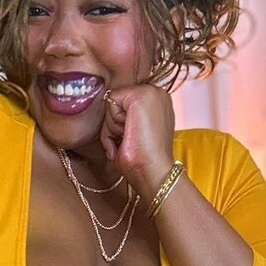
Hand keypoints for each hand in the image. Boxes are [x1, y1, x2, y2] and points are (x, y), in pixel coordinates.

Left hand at [99, 84, 175, 201]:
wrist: (154, 172)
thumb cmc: (143, 161)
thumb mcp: (135, 132)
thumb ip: (127, 117)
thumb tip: (107, 105)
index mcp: (158, 102)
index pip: (123, 102)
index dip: (120, 124)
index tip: (133, 140)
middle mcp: (157, 93)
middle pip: (116, 101)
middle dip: (114, 126)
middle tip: (130, 141)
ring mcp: (150, 92)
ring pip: (111, 103)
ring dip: (112, 129)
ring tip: (130, 141)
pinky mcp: (139, 96)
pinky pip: (109, 103)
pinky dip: (110, 126)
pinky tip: (127, 137)